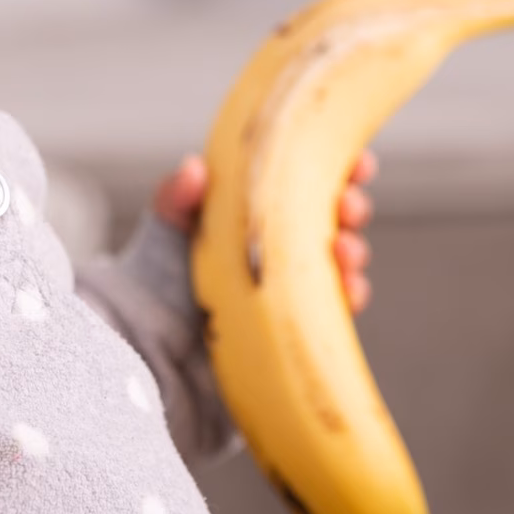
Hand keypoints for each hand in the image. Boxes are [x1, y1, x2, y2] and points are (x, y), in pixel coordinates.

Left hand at [154, 150, 378, 312]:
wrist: (155, 350)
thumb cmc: (158, 280)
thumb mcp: (165, 231)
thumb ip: (176, 197)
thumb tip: (195, 166)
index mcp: (261, 207)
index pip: (309, 178)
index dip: (339, 168)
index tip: (357, 163)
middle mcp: (285, 241)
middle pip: (337, 215)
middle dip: (352, 206)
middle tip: (347, 207)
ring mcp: (297, 281)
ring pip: (344, 260)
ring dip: (353, 251)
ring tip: (343, 250)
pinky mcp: (303, 320)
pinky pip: (339, 306)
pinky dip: (350, 294)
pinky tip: (347, 289)